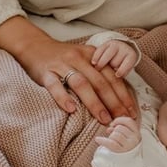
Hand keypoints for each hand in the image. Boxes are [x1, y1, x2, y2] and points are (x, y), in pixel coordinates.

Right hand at [0, 17, 136, 123]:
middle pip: (100, 82)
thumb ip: (100, 72)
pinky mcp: (45, 73)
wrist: (35, 46)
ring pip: (81, 84)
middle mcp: (78, 59)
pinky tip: (71, 110)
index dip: (123, 95)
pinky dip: (63, 98)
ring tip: (104, 118)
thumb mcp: (85, 59)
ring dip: (94, 103)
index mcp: (92, 56)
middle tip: (122, 119)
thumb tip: (121, 95)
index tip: (131, 111)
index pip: (111, 76)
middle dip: (113, 102)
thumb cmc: (64, 58)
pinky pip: (55, 86)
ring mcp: (61, 65)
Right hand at [91, 39, 137, 77]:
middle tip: (106, 73)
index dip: (122, 70)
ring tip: (97, 69)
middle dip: (111, 67)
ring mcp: (115, 45)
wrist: (121, 50)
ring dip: (102, 63)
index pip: (128, 63)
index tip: (117, 75)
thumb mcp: (125, 69)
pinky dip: (96, 57)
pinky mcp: (106, 43)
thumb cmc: (122, 64)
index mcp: (131, 56)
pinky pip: (100, 50)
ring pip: (108, 55)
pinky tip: (93, 63)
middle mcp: (124, 49)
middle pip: (116, 61)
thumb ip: (120, 74)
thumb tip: (113, 82)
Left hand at [94, 116, 140, 152]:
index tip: (113, 124)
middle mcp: (134, 139)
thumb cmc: (125, 147)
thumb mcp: (127, 136)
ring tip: (111, 140)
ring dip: (110, 137)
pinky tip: (97, 139)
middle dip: (113, 130)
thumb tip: (111, 125)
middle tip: (111, 134)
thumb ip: (121, 127)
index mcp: (137, 133)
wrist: (127, 162)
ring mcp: (129, 146)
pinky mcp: (121, 151)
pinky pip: (111, 143)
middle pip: (120, 128)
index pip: (129, 121)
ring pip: (115, 135)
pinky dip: (102, 140)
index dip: (119, 120)